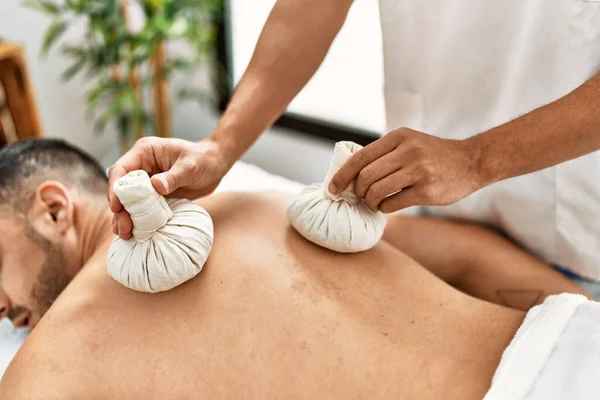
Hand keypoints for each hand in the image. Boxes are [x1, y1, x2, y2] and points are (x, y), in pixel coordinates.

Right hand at [108, 137, 230, 238]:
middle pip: (120, 188)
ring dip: (124, 217)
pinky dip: (137, 220)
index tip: (117, 206)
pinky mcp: (154, 194)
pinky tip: (134, 234)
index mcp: (145, 152)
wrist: (216, 165)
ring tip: (125, 235)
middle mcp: (141, 166)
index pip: (121, 169)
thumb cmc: (204, 159)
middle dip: (119, 208)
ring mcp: (147, 181)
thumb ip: (173, 176)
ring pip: (128, 200)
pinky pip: (141, 208)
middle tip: (123, 227)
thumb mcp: (190, 167)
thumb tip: (155, 186)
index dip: (115, 188)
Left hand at [328, 128, 483, 212]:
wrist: (472, 162)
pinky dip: (384, 208)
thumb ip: (384, 154)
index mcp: (399, 137)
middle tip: (362, 197)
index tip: (332, 188)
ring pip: (376, 191)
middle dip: (358, 191)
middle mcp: (408, 151)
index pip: (360, 157)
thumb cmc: (433, 155)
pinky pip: (392, 203)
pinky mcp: (427, 190)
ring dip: (370, 201)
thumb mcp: (409, 143)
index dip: (342, 175)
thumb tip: (349, 174)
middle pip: (366, 176)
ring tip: (375, 203)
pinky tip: (388, 206)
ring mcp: (419, 170)